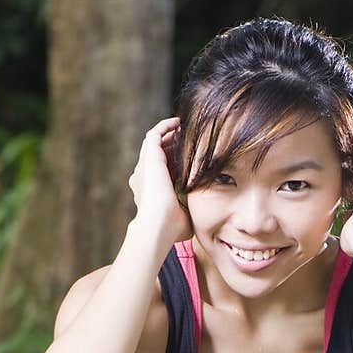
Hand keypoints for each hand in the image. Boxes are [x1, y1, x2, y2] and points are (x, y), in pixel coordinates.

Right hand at [128, 117, 191, 243]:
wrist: (157, 226)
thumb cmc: (171, 229)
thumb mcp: (185, 219)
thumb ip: (192, 214)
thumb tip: (208, 219)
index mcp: (151, 192)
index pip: (162, 173)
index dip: (175, 164)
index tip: (190, 159)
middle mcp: (144, 178)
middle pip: (158, 156)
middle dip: (172, 147)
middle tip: (188, 140)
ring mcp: (145, 167)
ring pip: (155, 144)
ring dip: (169, 135)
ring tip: (183, 128)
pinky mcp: (149, 157)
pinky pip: (154, 135)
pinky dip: (165, 127)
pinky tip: (178, 123)